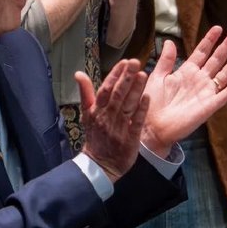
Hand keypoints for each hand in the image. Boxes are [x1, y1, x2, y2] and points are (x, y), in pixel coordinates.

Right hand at [79, 60, 148, 182]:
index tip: (125, 62)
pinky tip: (148, 98)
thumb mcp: (87, 115)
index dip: (115, 75)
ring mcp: (118, 128)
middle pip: (117, 95)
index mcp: (97, 110)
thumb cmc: (96, 136)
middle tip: (136, 62)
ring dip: (135, 90)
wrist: (99, 165)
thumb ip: (86, 93)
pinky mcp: (129, 139)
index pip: (106, 89)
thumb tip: (78, 73)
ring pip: (127, 106)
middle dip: (126, 78)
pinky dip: (141, 110)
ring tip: (143, 74)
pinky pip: (135, 122)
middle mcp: (107, 117)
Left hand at [140, 26, 226, 157]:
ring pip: (224, 74)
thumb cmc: (151, 102)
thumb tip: (170, 41)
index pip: (201, 52)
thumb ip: (166, 60)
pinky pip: (226, 93)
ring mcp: (206, 92)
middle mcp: (199, 80)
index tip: (218, 28)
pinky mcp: (211, 105)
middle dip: (226, 46)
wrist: (151, 127)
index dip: (210, 40)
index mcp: (186, 72)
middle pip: (216, 59)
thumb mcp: (157, 77)